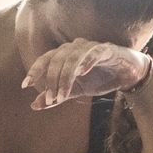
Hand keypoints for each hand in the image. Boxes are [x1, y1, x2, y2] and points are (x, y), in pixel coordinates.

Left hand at [22, 40, 151, 109]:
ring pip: (72, 57)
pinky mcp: (107, 49)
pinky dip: (86, 61)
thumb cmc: (99, 78)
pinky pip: (94, 53)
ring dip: (65, 77)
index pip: (46, 59)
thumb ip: (57, 96)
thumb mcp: (76, 91)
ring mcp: (91, 47)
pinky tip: (81, 73)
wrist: (127, 76)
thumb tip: (34, 105)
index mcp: (65, 55)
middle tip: (52, 99)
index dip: (35, 71)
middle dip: (52, 80)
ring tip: (63, 95)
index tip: (25, 85)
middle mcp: (75, 47)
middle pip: (57, 59)